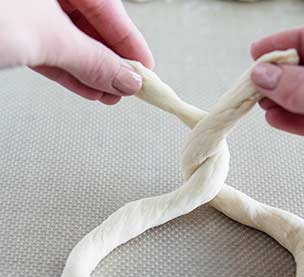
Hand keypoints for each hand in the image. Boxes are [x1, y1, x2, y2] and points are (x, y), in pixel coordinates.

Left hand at [0, 0, 152, 104]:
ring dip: (90, 71)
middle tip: (128, 86)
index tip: (145, 70)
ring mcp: (25, 10)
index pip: (109, 9)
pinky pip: (47, 50)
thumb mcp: (48, 39)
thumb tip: (125, 78)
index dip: (131, 43)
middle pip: (90, 26)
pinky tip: (86, 88)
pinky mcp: (10, 31)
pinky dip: (67, 71)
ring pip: (68, 41)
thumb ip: (92, 60)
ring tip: (109, 94)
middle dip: (110, 61)